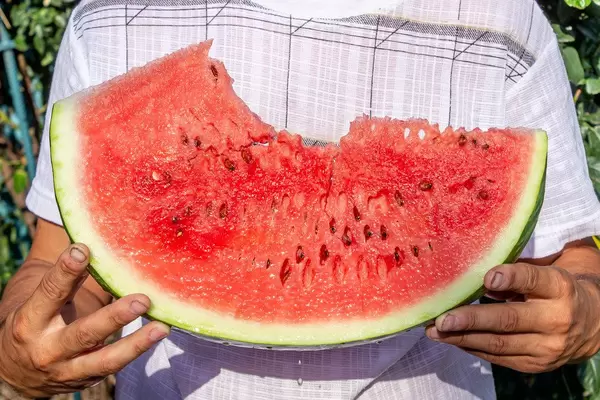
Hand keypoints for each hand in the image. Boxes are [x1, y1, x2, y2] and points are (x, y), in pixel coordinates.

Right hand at [0, 244, 169, 396]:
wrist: (14, 372)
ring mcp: (67, 370)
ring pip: (105, 360)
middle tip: (142, 300)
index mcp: (30, 321)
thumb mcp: (39, 302)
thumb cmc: (35, 323)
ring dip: (136, 344)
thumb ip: (66, 280)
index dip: (65, 271)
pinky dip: (136, 351)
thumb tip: (97, 243)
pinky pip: (113, 366)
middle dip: (114, 317)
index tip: (84, 249)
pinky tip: (156, 335)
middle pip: (83, 333)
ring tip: (162, 327)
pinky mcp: (85, 380)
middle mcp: (47, 349)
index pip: (49, 293)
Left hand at [425, 263, 599, 372]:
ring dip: (462, 338)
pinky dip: (472, 348)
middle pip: (510, 319)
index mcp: (560, 287)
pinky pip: (499, 357)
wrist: (594, 324)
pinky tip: (452, 340)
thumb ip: (515, 272)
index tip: (487, 278)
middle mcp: (556, 319)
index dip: (511, 278)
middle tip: (442, 319)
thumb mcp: (547, 271)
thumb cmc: (558, 289)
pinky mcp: (536, 365)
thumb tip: (476, 276)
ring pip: (499, 344)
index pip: (534, 280)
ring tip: (435, 331)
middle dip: (472, 320)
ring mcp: (547, 347)